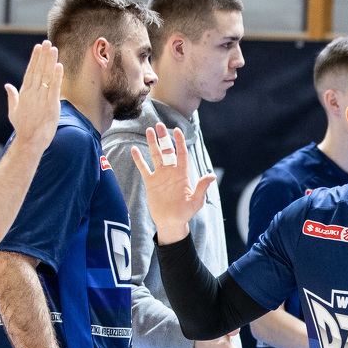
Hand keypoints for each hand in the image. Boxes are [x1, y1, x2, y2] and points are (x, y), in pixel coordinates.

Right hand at [6, 41, 62, 153]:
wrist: (30, 140)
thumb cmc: (23, 127)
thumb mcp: (14, 110)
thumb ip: (13, 96)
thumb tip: (8, 86)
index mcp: (25, 92)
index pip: (30, 71)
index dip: (35, 58)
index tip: (38, 47)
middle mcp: (33, 92)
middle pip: (38, 70)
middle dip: (43, 55)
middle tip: (47, 42)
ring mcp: (42, 98)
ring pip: (47, 76)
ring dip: (50, 61)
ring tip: (53, 48)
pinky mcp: (52, 105)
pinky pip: (55, 88)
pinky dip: (57, 76)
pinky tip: (59, 65)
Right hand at [131, 123, 215, 243]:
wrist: (171, 222)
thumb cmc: (185, 213)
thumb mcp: (196, 201)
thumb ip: (202, 187)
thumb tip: (212, 176)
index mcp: (183, 175)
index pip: (182, 154)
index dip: (180, 142)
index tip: (177, 130)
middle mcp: (171, 172)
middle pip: (168, 151)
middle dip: (164, 138)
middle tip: (160, 125)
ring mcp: (160, 176)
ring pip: (156, 156)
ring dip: (152, 143)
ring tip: (149, 130)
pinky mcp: (151, 182)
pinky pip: (144, 168)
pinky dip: (139, 159)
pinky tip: (134, 150)